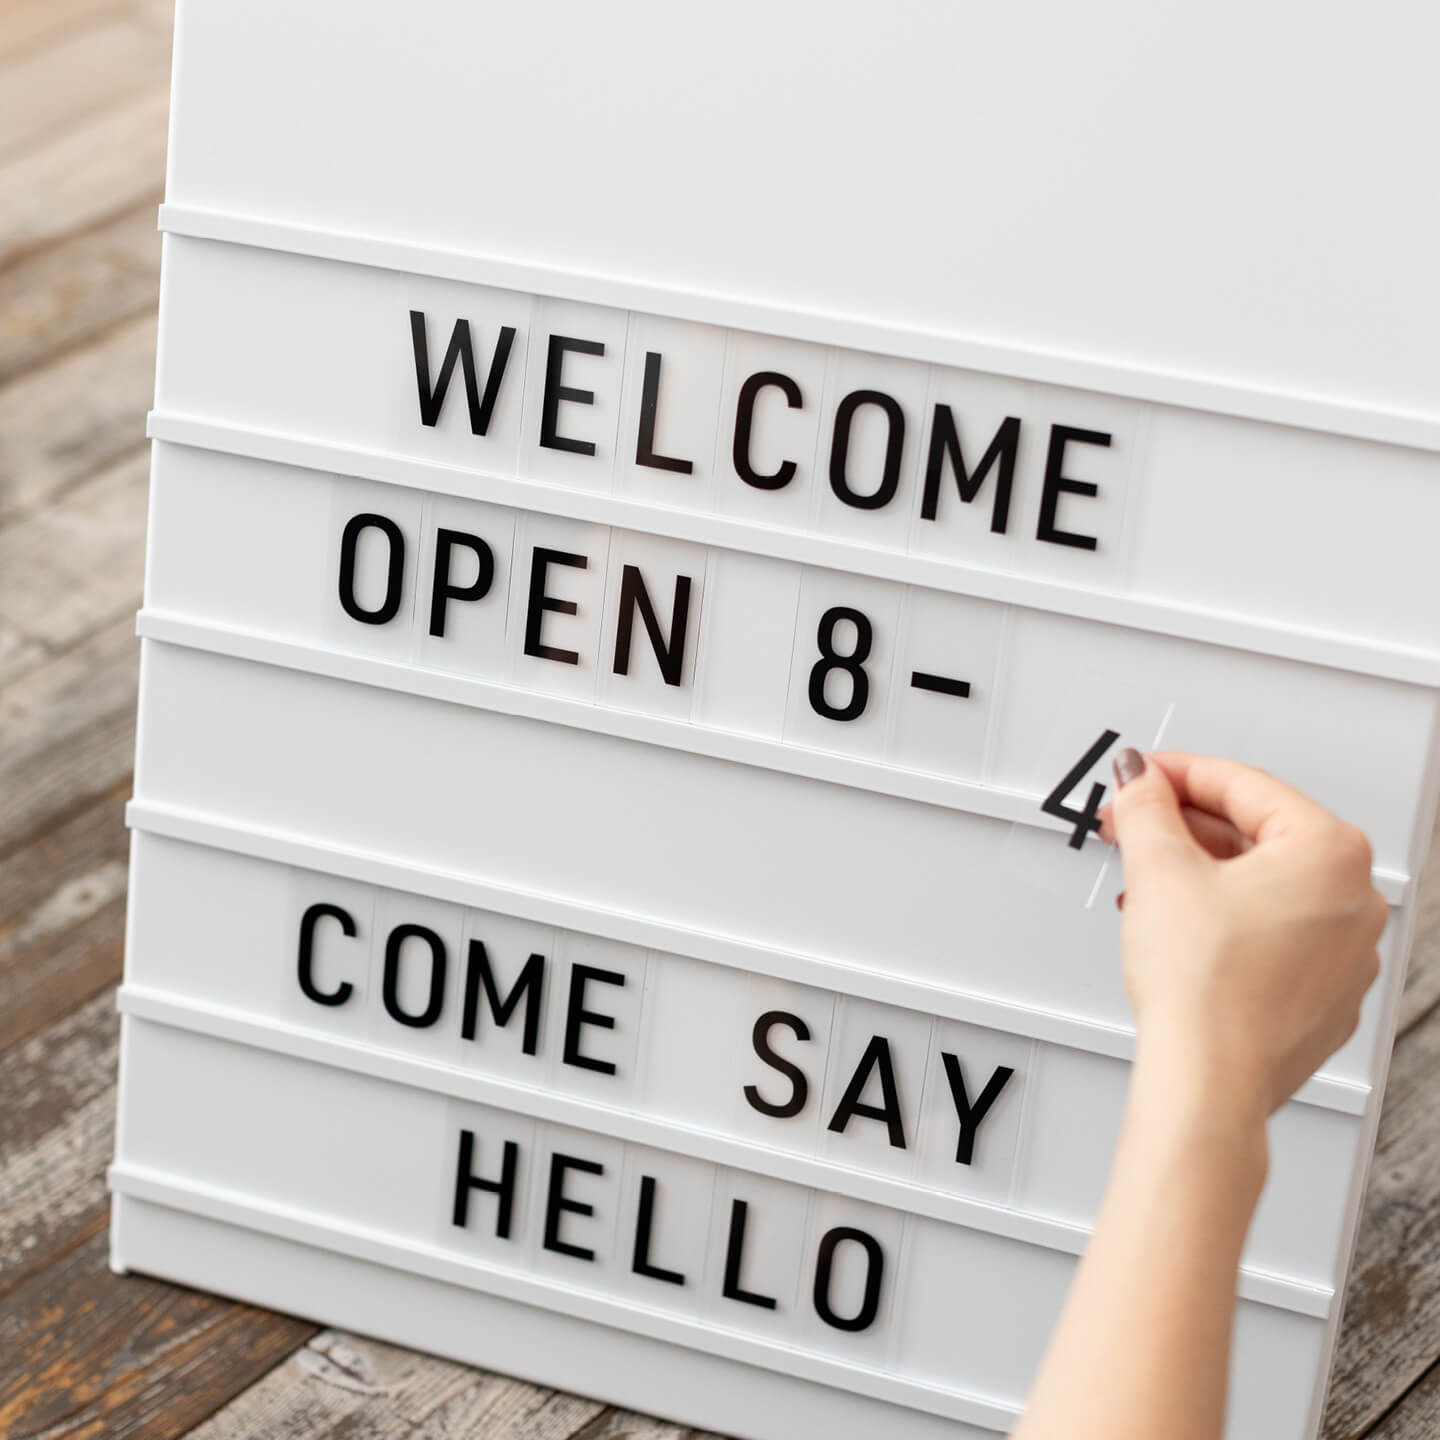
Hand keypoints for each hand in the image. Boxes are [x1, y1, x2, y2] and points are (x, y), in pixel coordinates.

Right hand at [1102, 751, 1386, 1128]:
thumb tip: (1141, 781)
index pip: (1243, 786)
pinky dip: (1226, 921)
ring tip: (1146, 880)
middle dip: (1185, 827)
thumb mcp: (1160, 868)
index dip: (1177, 773)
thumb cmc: (1206, 987)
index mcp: (1332, 853)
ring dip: (1200, 874)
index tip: (1143, 775)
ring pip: (1264, 887)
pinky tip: (1180, 928)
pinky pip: (1273, 935)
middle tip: (1134, 823)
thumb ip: (1147, 807)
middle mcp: (1356, 901)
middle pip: (1257, 836)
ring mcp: (1346, 954)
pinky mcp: (1322, 996)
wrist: (1210, 1079)